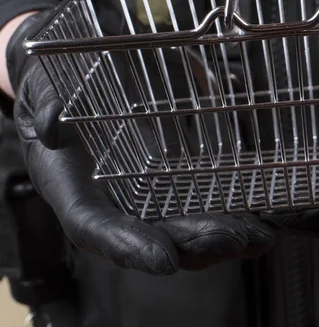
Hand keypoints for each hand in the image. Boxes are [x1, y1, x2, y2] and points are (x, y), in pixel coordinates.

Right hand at [8, 13, 274, 274]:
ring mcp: (145, 186)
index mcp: (69, 183)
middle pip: (151, 234)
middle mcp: (110, 195)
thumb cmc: (61, 78)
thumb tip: (54, 123)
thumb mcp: (48, 83)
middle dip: (193, 243)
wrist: (86, 67)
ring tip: (259, 237)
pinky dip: (231, 207)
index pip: (94, 227)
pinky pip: (201, 194)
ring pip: (183, 222)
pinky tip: (262, 213)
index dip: (127, 247)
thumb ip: (48, 102)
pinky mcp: (172, 169)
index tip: (165, 260)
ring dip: (222, 234)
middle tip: (233, 242)